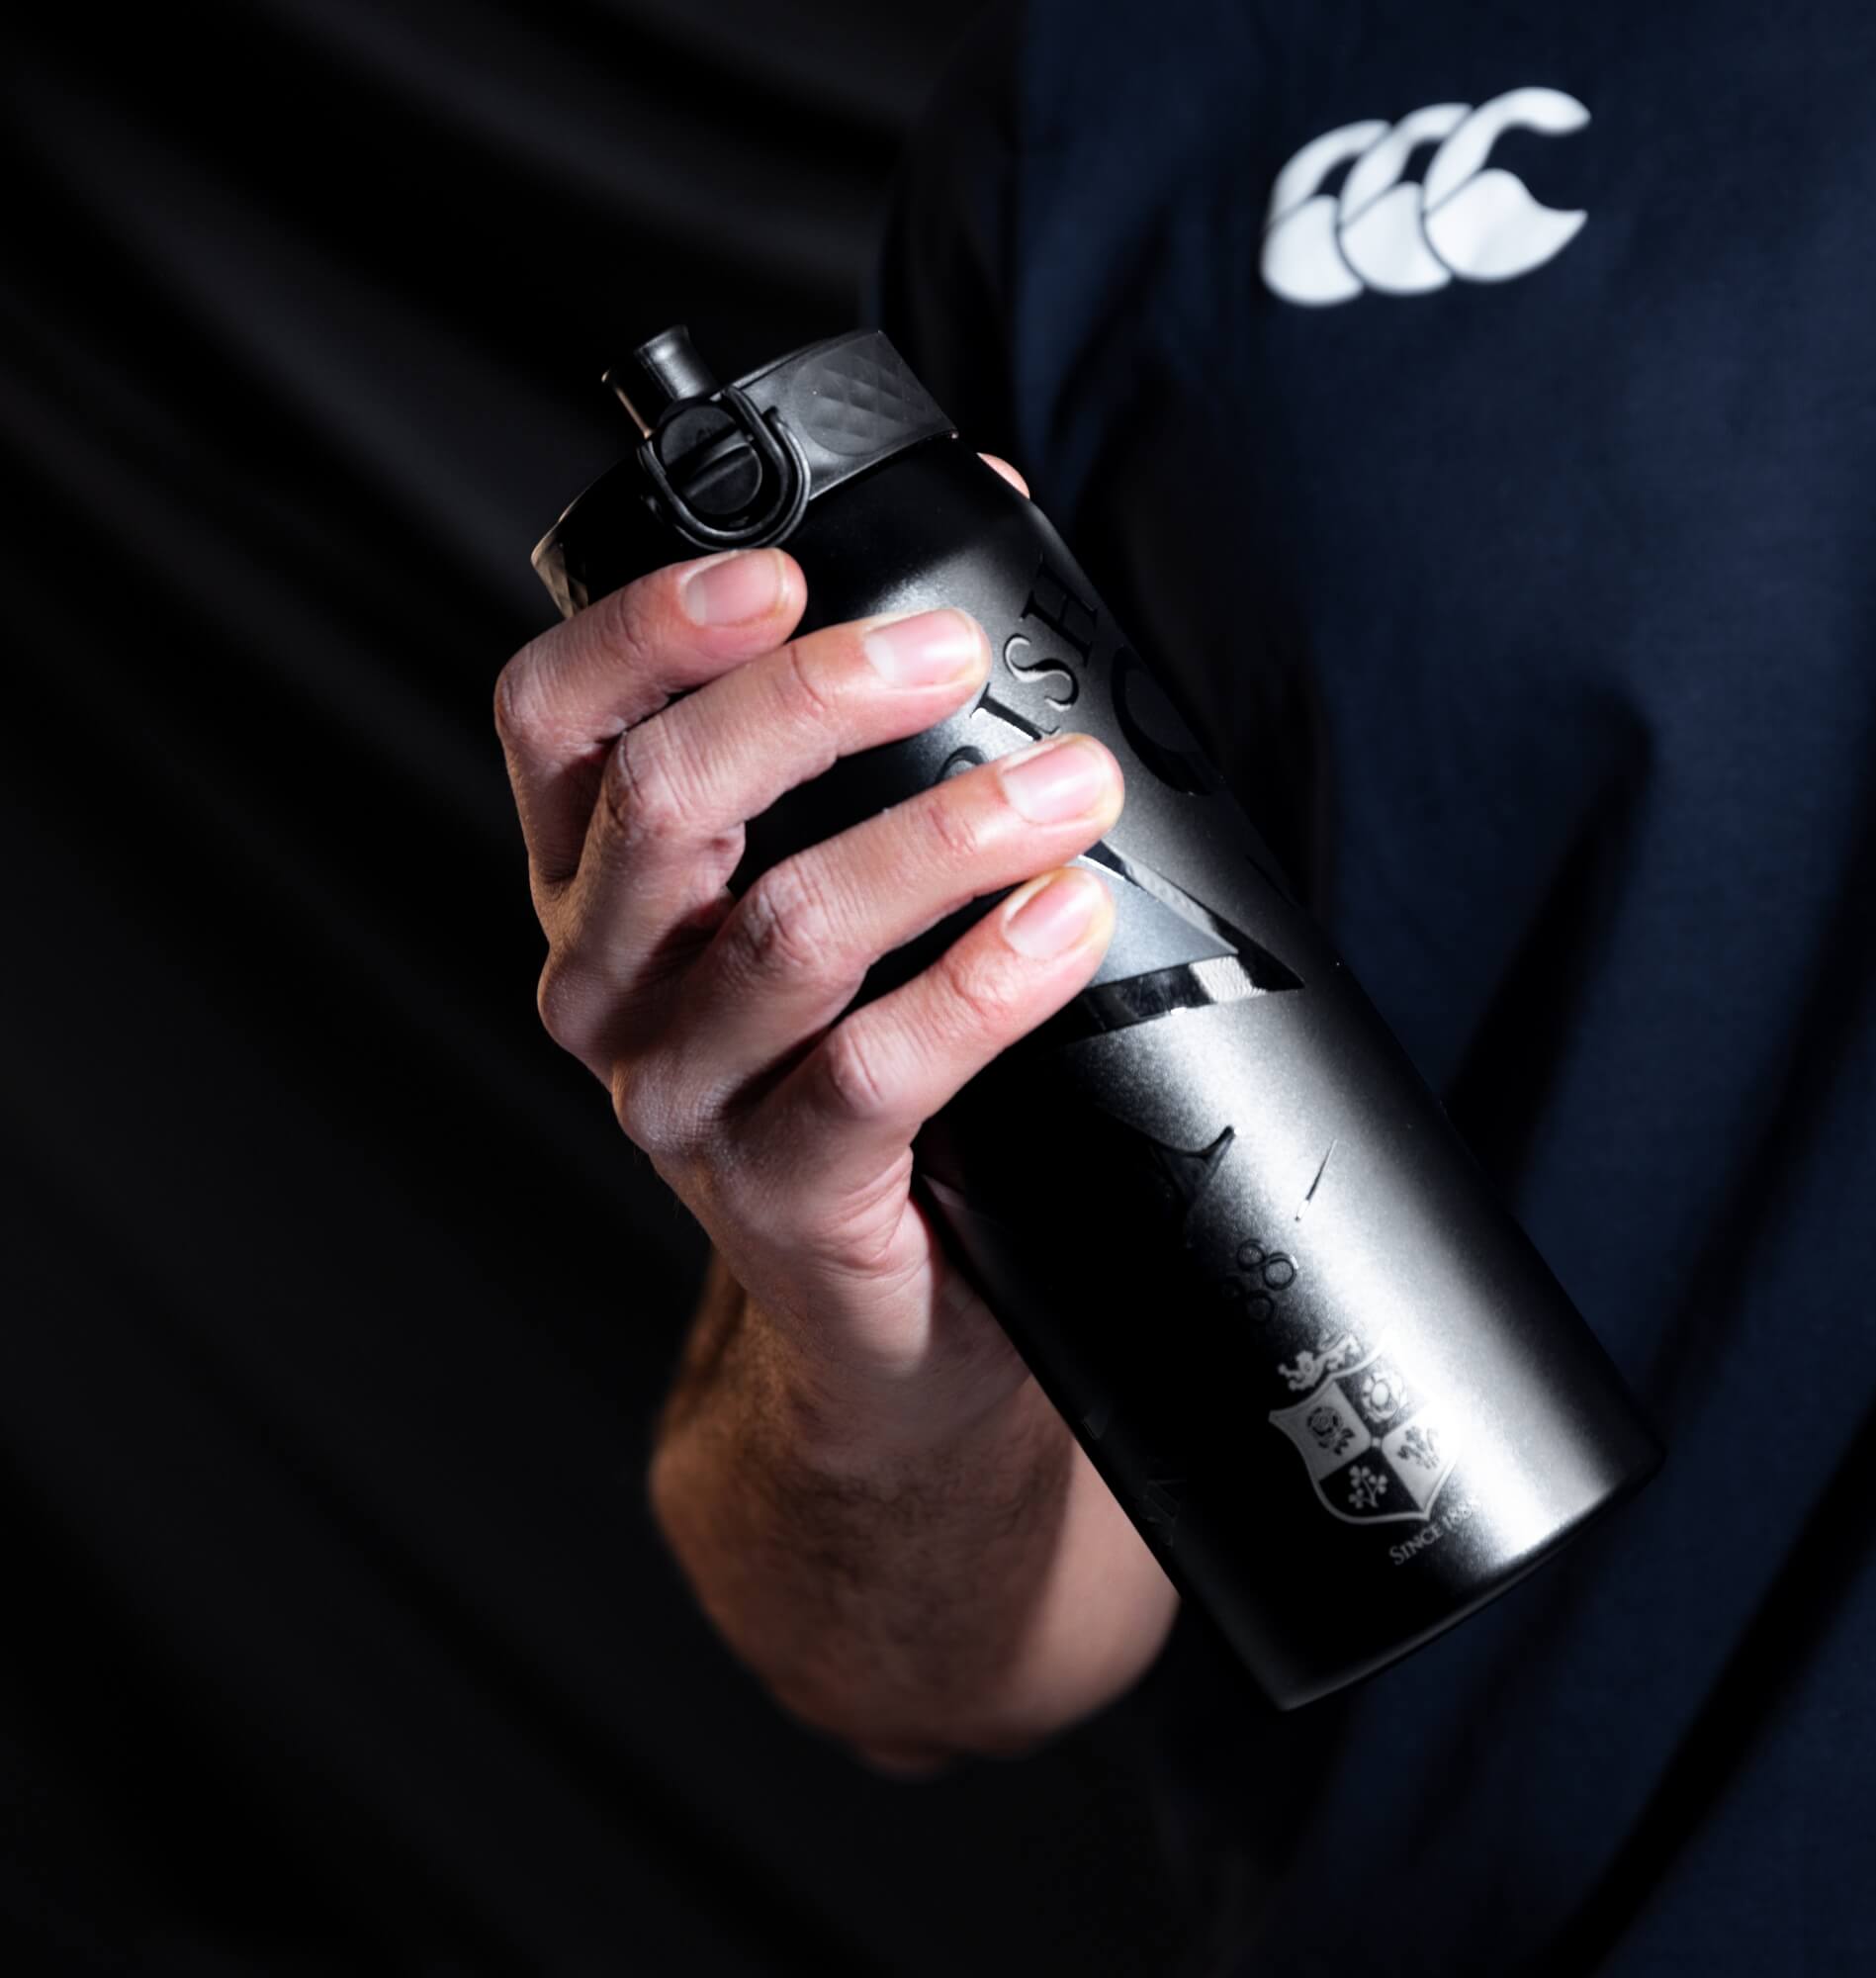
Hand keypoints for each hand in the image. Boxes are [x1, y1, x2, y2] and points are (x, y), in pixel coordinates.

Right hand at [492, 456, 1178, 1757]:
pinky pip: (870, 1072)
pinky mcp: (780, 1196)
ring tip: (1071, 786)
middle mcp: (608, 986)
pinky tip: (1065, 924)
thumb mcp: (831, 887)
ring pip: (783, 932)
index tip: (786, 574)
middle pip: (664, 806)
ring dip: (939, 838)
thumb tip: (987, 522)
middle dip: (815, 707)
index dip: (648, 631)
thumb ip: (871, 731)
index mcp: (597, 884)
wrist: (887, 1309)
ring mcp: (680, 1101)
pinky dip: (983, 984)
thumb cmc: (863, 1067)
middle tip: (953, 655)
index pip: (555, 723)